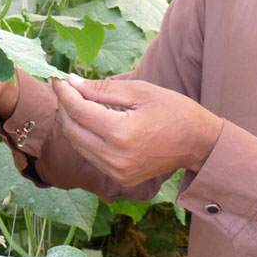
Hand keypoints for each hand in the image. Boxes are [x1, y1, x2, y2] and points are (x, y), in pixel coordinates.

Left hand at [52, 75, 222, 187]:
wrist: (198, 142)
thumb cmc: (174, 110)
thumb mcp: (141, 91)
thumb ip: (103, 89)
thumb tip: (72, 83)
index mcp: (122, 133)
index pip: (79, 111)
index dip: (65, 93)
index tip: (58, 78)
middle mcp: (115, 157)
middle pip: (73, 130)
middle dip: (64, 107)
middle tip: (63, 88)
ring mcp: (117, 171)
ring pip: (78, 145)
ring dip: (72, 123)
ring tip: (75, 102)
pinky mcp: (120, 178)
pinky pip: (91, 156)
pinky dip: (85, 137)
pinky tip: (90, 122)